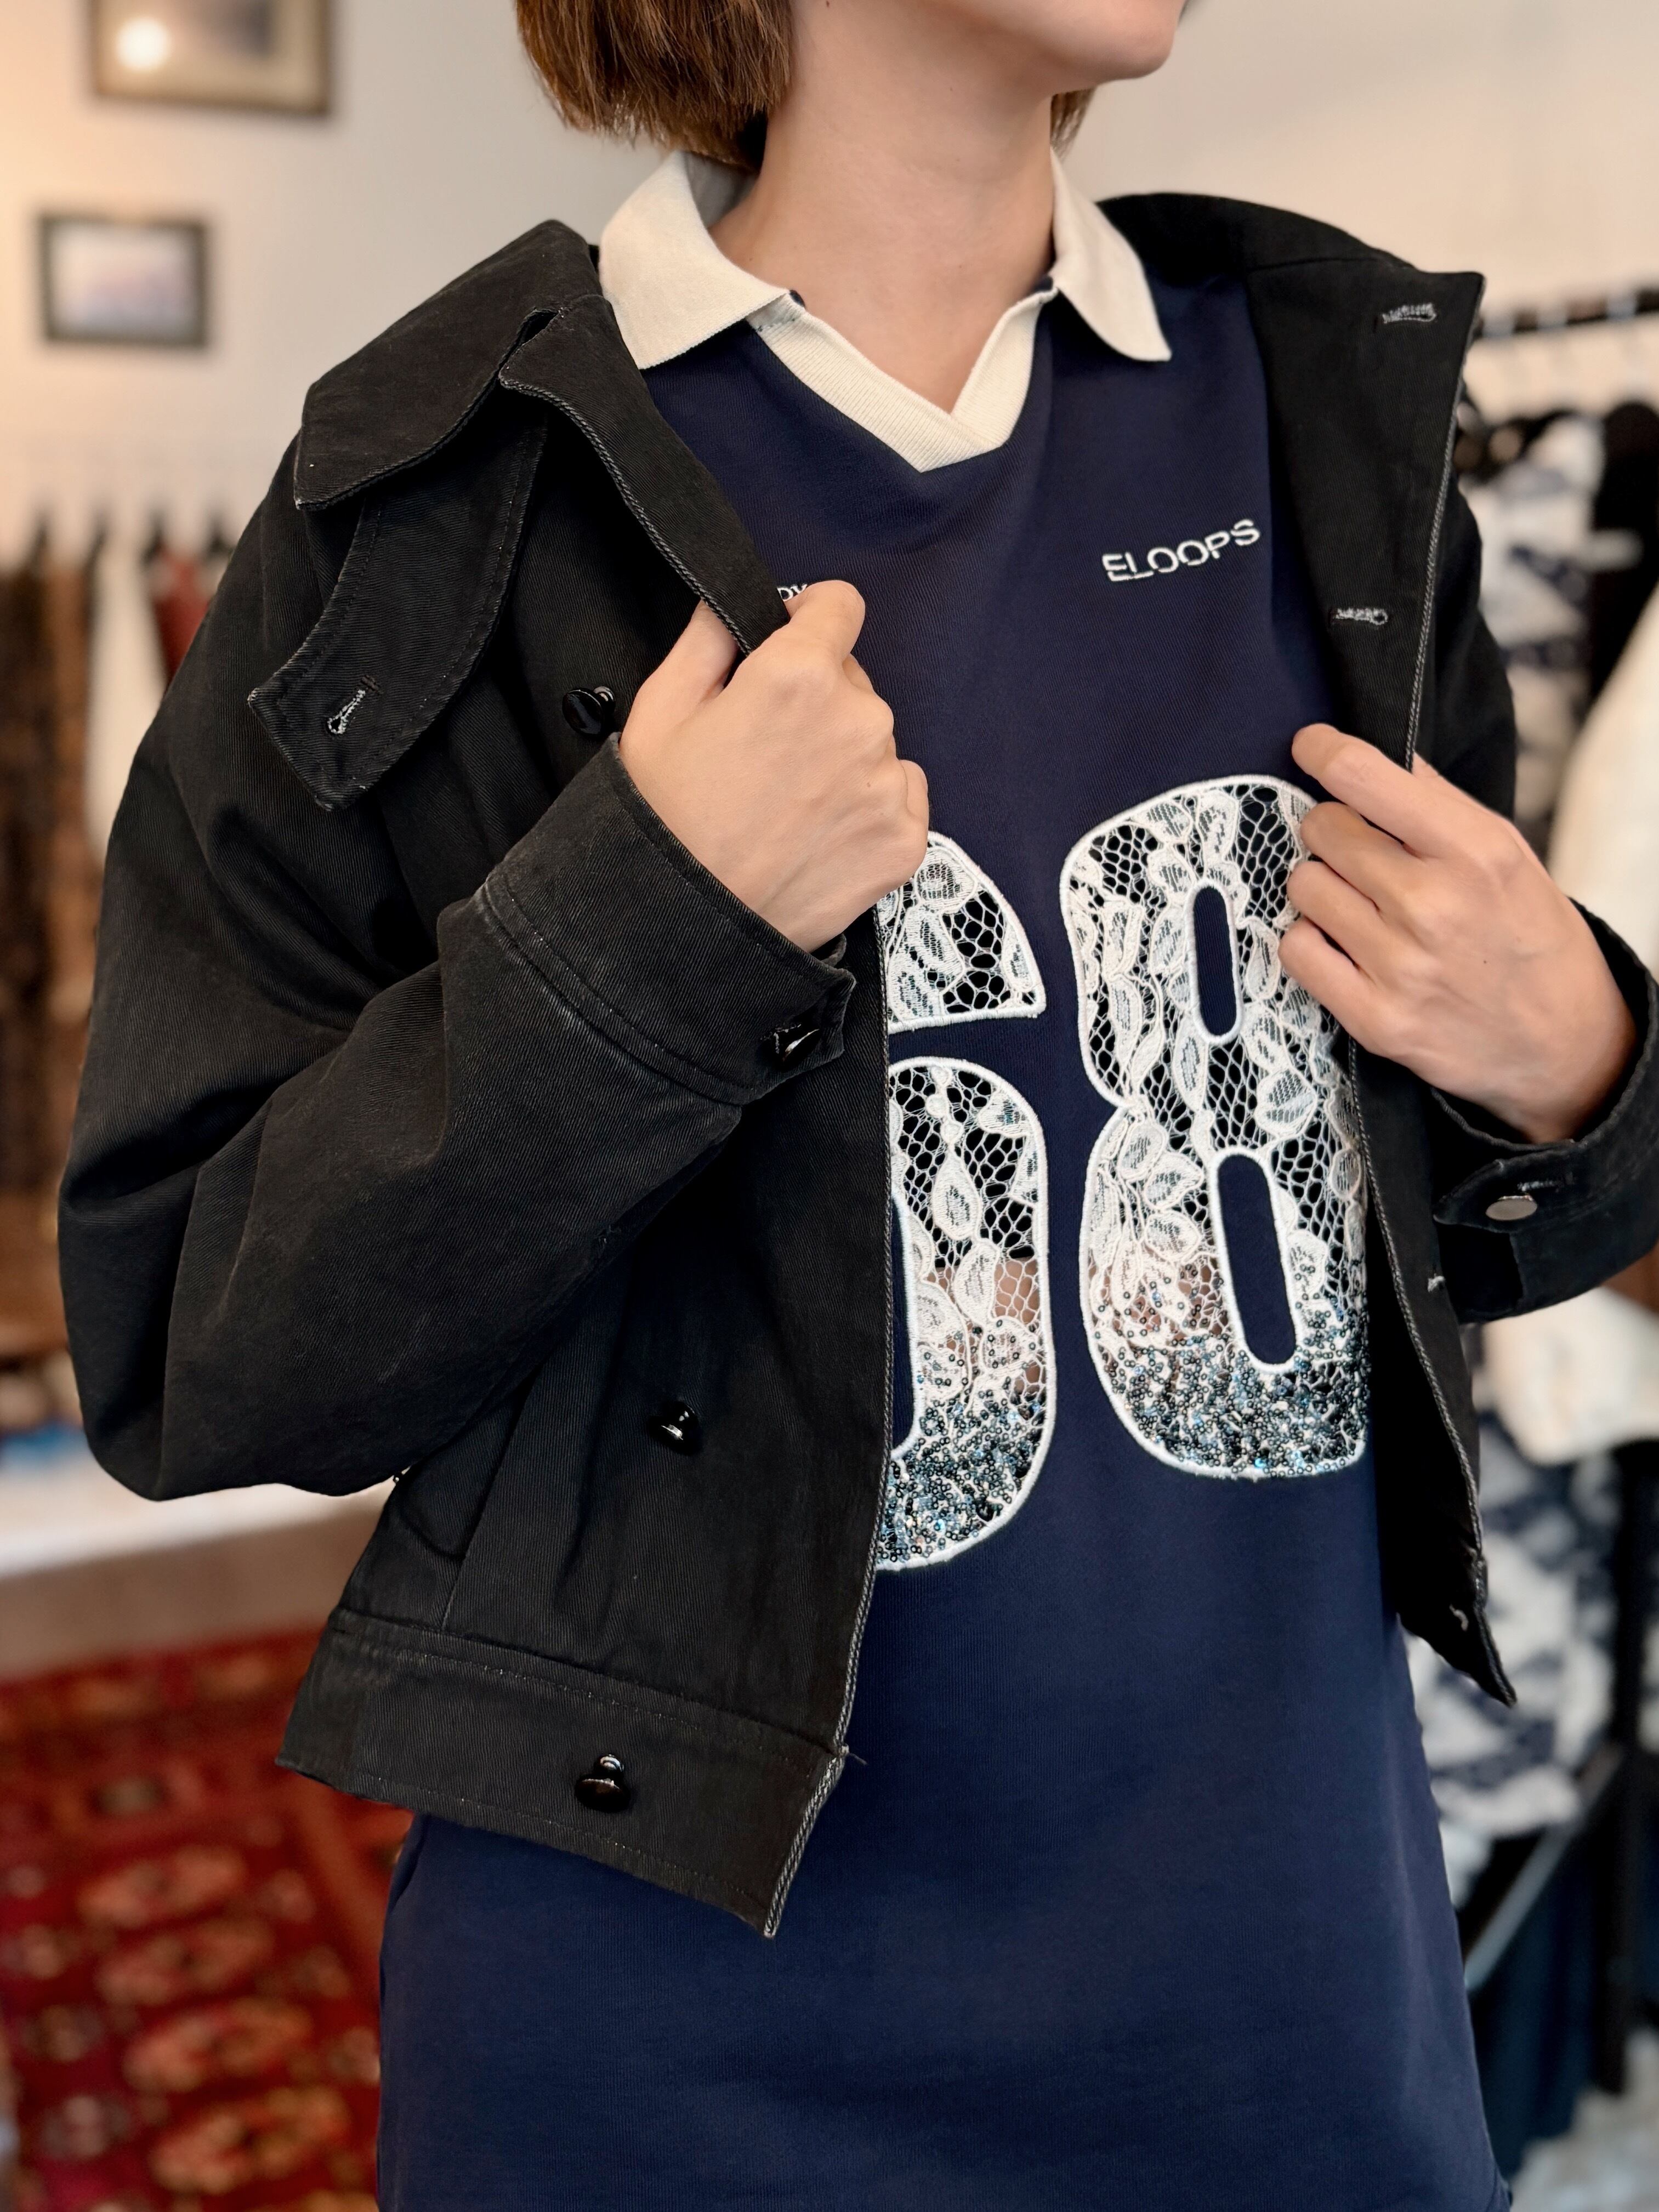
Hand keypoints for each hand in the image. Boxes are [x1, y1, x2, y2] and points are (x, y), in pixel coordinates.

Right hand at [617, 584, 928, 951]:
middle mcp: (859, 721)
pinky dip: (868, 805)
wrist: (684, 929)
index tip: (789, 645)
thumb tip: (737, 607)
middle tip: (767, 753)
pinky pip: (902, 794)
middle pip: (853, 680)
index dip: (809, 619)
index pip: (840, 605)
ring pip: (876, 742)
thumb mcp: (659, 708)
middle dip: (818, 699)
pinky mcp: (905, 840)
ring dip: (843, 757)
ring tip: (788, 804)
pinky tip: (818, 833)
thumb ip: (708, 638)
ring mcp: (888, 785)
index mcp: (798, 675)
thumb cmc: (662, 819)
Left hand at [1281, 724, 1635, 1141]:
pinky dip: (1310, 942)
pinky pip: (1295, 949)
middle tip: (1361, 853)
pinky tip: (1345, 945)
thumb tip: (1374, 756)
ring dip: (1322, 888)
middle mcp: (1432, 905)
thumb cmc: (1526, 933)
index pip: (1364, 777)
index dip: (1324, 752)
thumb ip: (1436, 802)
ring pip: (1303, 886)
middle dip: (1333, 831)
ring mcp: (1400, 966)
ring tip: (1362, 904)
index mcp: (1473, 851)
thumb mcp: (1505, 852)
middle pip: (1322, 829)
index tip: (1311, 746)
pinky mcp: (1374, 1018)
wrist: (1560, 1040)